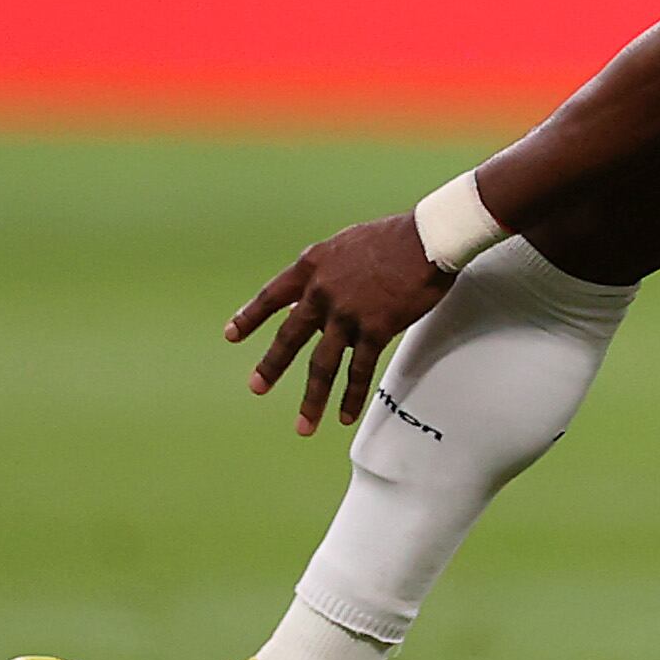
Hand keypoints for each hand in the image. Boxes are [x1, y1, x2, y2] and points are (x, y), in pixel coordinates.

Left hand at [230, 216, 457, 436]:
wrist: (427, 238)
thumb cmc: (396, 236)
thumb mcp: (347, 244)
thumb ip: (329, 271)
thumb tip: (320, 295)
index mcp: (312, 266)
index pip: (271, 296)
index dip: (250, 317)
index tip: (232, 334)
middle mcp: (322, 292)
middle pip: (290, 337)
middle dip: (272, 366)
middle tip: (258, 387)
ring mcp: (346, 314)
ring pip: (322, 364)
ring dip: (312, 398)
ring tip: (304, 424)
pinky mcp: (375, 329)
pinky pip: (359, 370)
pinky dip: (351, 396)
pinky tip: (345, 415)